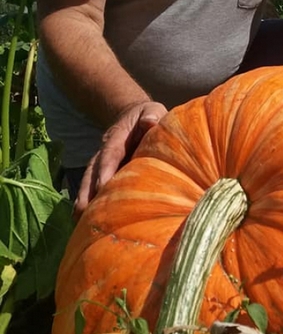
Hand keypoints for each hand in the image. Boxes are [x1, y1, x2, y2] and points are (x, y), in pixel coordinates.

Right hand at [74, 100, 167, 216]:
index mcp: (117, 137)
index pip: (110, 154)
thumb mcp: (152, 111)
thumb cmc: (148, 116)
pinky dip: (87, 204)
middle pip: (92, 172)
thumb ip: (151, 115)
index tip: (103, 186)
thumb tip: (151, 122)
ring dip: (83, 200)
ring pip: (88, 182)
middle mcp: (104, 152)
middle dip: (87, 191)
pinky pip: (92, 188)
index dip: (105, 169)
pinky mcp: (103, 174)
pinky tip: (82, 223)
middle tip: (84, 211)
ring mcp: (101, 164)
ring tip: (79, 221)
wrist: (134, 117)